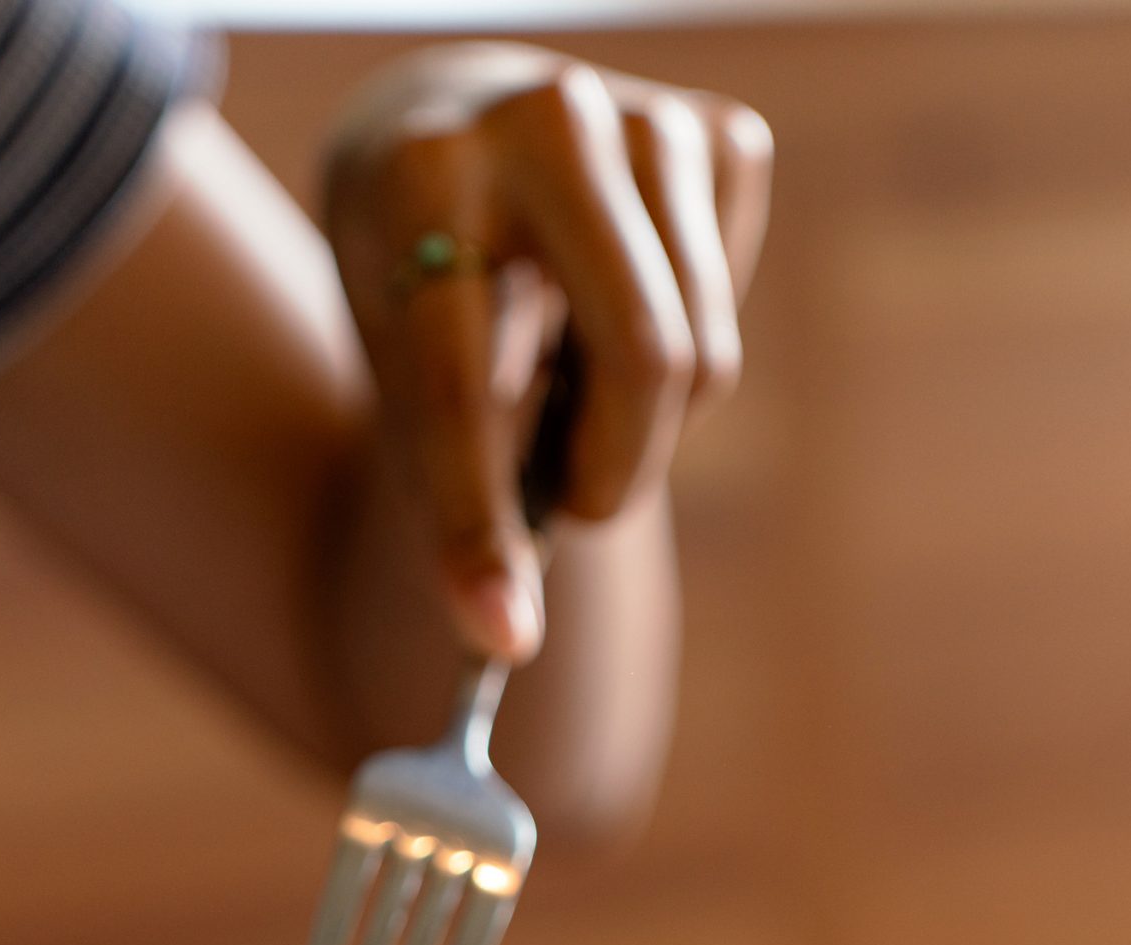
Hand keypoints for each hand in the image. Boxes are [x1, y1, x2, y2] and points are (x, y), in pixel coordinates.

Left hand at [325, 46, 771, 665]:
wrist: (446, 135)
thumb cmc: (415, 291)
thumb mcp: (397, 373)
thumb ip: (451, 500)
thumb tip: (506, 644)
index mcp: (417, 176)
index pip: (461, 382)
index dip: (479, 526)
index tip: (500, 639)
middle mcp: (539, 118)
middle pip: (646, 357)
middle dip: (613, 475)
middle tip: (576, 509)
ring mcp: (643, 114)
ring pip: (702, 354)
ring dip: (643, 424)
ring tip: (572, 388)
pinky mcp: (715, 132)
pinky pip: (733, 309)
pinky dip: (687, 350)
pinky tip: (620, 311)